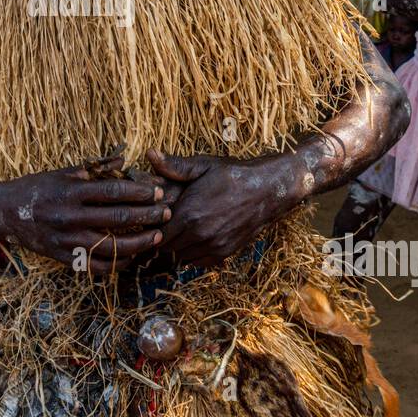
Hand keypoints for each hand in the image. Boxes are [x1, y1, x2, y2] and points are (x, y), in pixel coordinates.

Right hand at [0, 155, 172, 274]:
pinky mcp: (64, 259)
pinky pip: (97, 267)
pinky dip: (118, 263)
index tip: (158, 191)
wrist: (4, 213)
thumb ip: (94, 168)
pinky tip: (133, 256)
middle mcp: (70, 218)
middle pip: (118, 220)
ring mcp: (67, 241)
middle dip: (147, 216)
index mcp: (71, 192)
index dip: (139, 192)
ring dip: (140, 243)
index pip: (113, 192)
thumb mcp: (63, 172)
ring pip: (112, 247)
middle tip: (167, 213)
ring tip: (157, 236)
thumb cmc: (37, 188)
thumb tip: (124, 160)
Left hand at [145, 150, 287, 267]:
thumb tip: (150, 154)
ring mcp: (213, 246)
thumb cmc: (233, 175)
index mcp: (189, 214)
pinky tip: (195, 239)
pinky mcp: (225, 253)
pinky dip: (193, 254)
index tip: (156, 219)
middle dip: (164, 237)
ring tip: (180, 231)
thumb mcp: (203, 165)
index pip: (158, 234)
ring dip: (178, 247)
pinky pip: (198, 262)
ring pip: (182, 257)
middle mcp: (200, 234)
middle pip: (167, 247)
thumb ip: (174, 166)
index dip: (153, 227)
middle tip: (166, 224)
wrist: (267, 190)